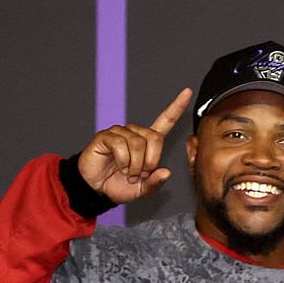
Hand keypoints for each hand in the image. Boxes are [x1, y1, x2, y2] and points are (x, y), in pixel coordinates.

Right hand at [76, 88, 191, 202]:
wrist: (96, 189)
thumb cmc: (119, 186)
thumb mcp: (143, 190)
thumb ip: (156, 183)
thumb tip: (166, 172)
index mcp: (148, 142)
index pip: (165, 121)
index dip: (176, 107)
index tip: (187, 92)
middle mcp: (135, 133)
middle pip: (155, 137)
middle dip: (151, 160)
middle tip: (141, 173)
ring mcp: (120, 133)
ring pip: (138, 143)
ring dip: (135, 164)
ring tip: (128, 173)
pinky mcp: (106, 136)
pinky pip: (120, 144)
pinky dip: (123, 161)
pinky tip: (119, 166)